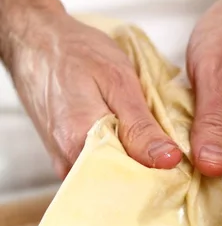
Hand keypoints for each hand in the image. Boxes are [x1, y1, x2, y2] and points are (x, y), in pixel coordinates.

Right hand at [9, 2, 181, 177]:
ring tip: (148, 141)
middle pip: (118, 183)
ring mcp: (64, 160)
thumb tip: (169, 160)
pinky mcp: (64, 154)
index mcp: (80, 145)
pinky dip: (117, 155)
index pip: (129, 182)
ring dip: (132, 163)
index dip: (158, 176)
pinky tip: (127, 138)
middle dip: (146, 172)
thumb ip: (141, 127)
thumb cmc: (76, 53)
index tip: (179, 166)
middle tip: (168, 152)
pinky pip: (97, 165)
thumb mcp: (118, 82)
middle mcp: (68, 161)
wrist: (37, 41)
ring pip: (108, 175)